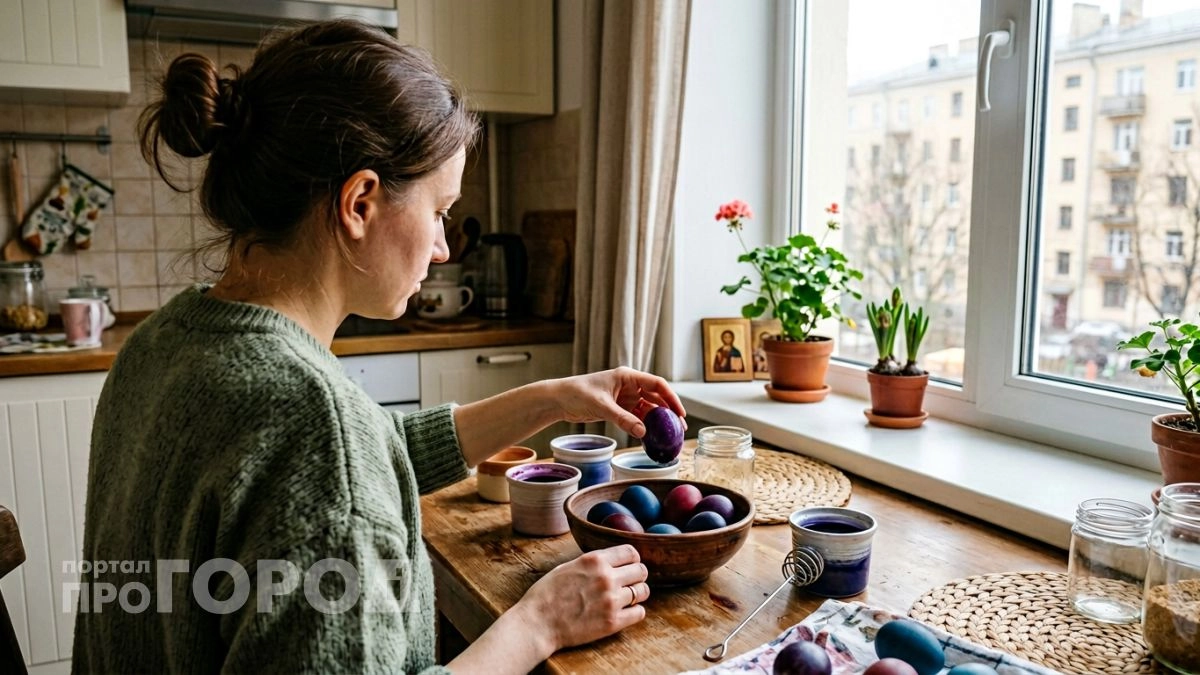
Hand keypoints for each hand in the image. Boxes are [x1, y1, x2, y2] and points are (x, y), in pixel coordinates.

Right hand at [515, 545, 649, 652]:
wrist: (537, 624)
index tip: (627, 567)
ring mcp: (611, 600)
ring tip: (626, 599)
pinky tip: (624, 613)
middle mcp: (606, 577)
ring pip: (643, 592)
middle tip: (628, 583)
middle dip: (637, 576)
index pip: (631, 552)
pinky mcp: (613, 622)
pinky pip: (639, 613)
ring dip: (637, 594)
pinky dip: (634, 612)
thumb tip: (610, 562)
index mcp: (594, 560)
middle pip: (641, 570)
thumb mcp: (567, 567)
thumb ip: (591, 563)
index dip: (631, 559)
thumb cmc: (546, 595)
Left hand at [549, 367, 686, 437]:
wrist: (559, 399)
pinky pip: (637, 417)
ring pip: (648, 409)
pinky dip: (645, 426)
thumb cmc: (577, 394)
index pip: (657, 384)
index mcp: (627, 376)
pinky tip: (652, 436)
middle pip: (656, 397)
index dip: (671, 397)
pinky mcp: (619, 408)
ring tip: (670, 435)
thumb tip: (643, 432)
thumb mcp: (601, 406)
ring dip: (658, 421)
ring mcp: (625, 397)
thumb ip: (622, 419)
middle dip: (669, 412)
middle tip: (680, 428)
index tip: (680, 412)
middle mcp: (629, 385)